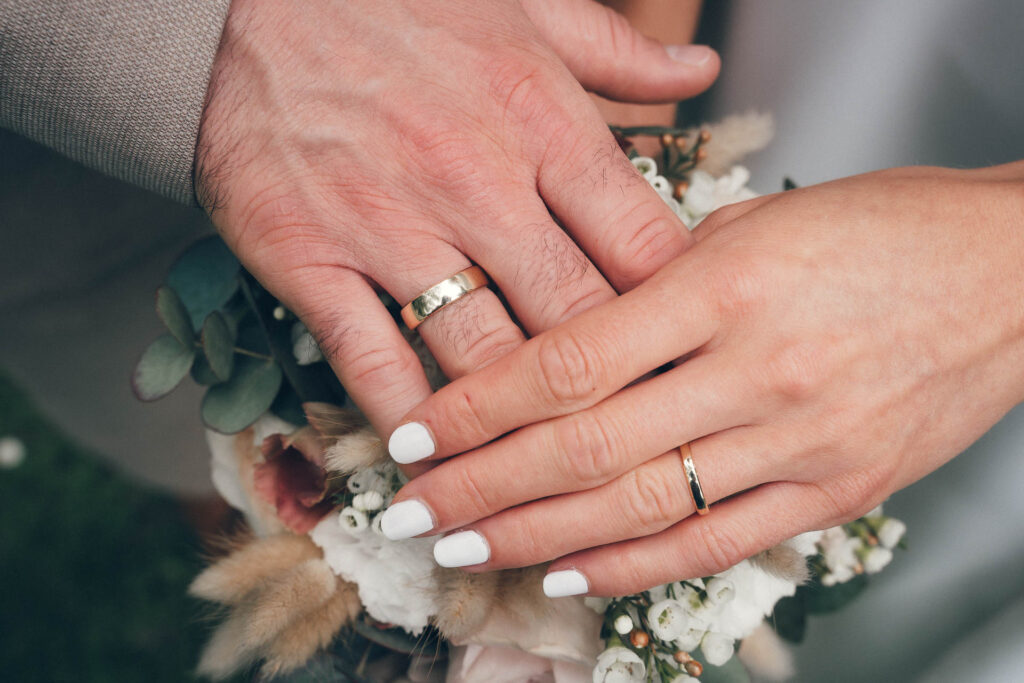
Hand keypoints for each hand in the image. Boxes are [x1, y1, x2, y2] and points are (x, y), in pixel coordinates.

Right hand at [194, 0, 717, 439]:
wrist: (243, 1)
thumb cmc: (394, 5)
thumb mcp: (525, 8)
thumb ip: (619, 52)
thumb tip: (703, 70)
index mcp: (541, 121)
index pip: (642, 245)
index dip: (679, 313)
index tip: (689, 356)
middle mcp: (478, 182)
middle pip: (576, 319)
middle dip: (616, 386)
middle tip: (637, 434)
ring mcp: (392, 228)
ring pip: (484, 358)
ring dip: (521, 425)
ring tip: (552, 472)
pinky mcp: (313, 260)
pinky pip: (372, 361)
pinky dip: (408, 418)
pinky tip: (436, 457)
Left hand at [382, 164, 1023, 594]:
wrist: (1013, 275)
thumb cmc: (886, 229)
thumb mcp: (757, 224)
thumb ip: (659, 283)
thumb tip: (573, 340)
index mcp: (724, 289)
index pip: (566, 364)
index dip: (476, 408)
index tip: (417, 432)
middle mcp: (754, 373)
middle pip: (583, 447)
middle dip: (481, 486)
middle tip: (412, 510)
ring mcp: (798, 443)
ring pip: (638, 508)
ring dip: (536, 537)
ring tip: (465, 549)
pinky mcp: (835, 491)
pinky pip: (716, 543)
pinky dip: (634, 567)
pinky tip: (570, 575)